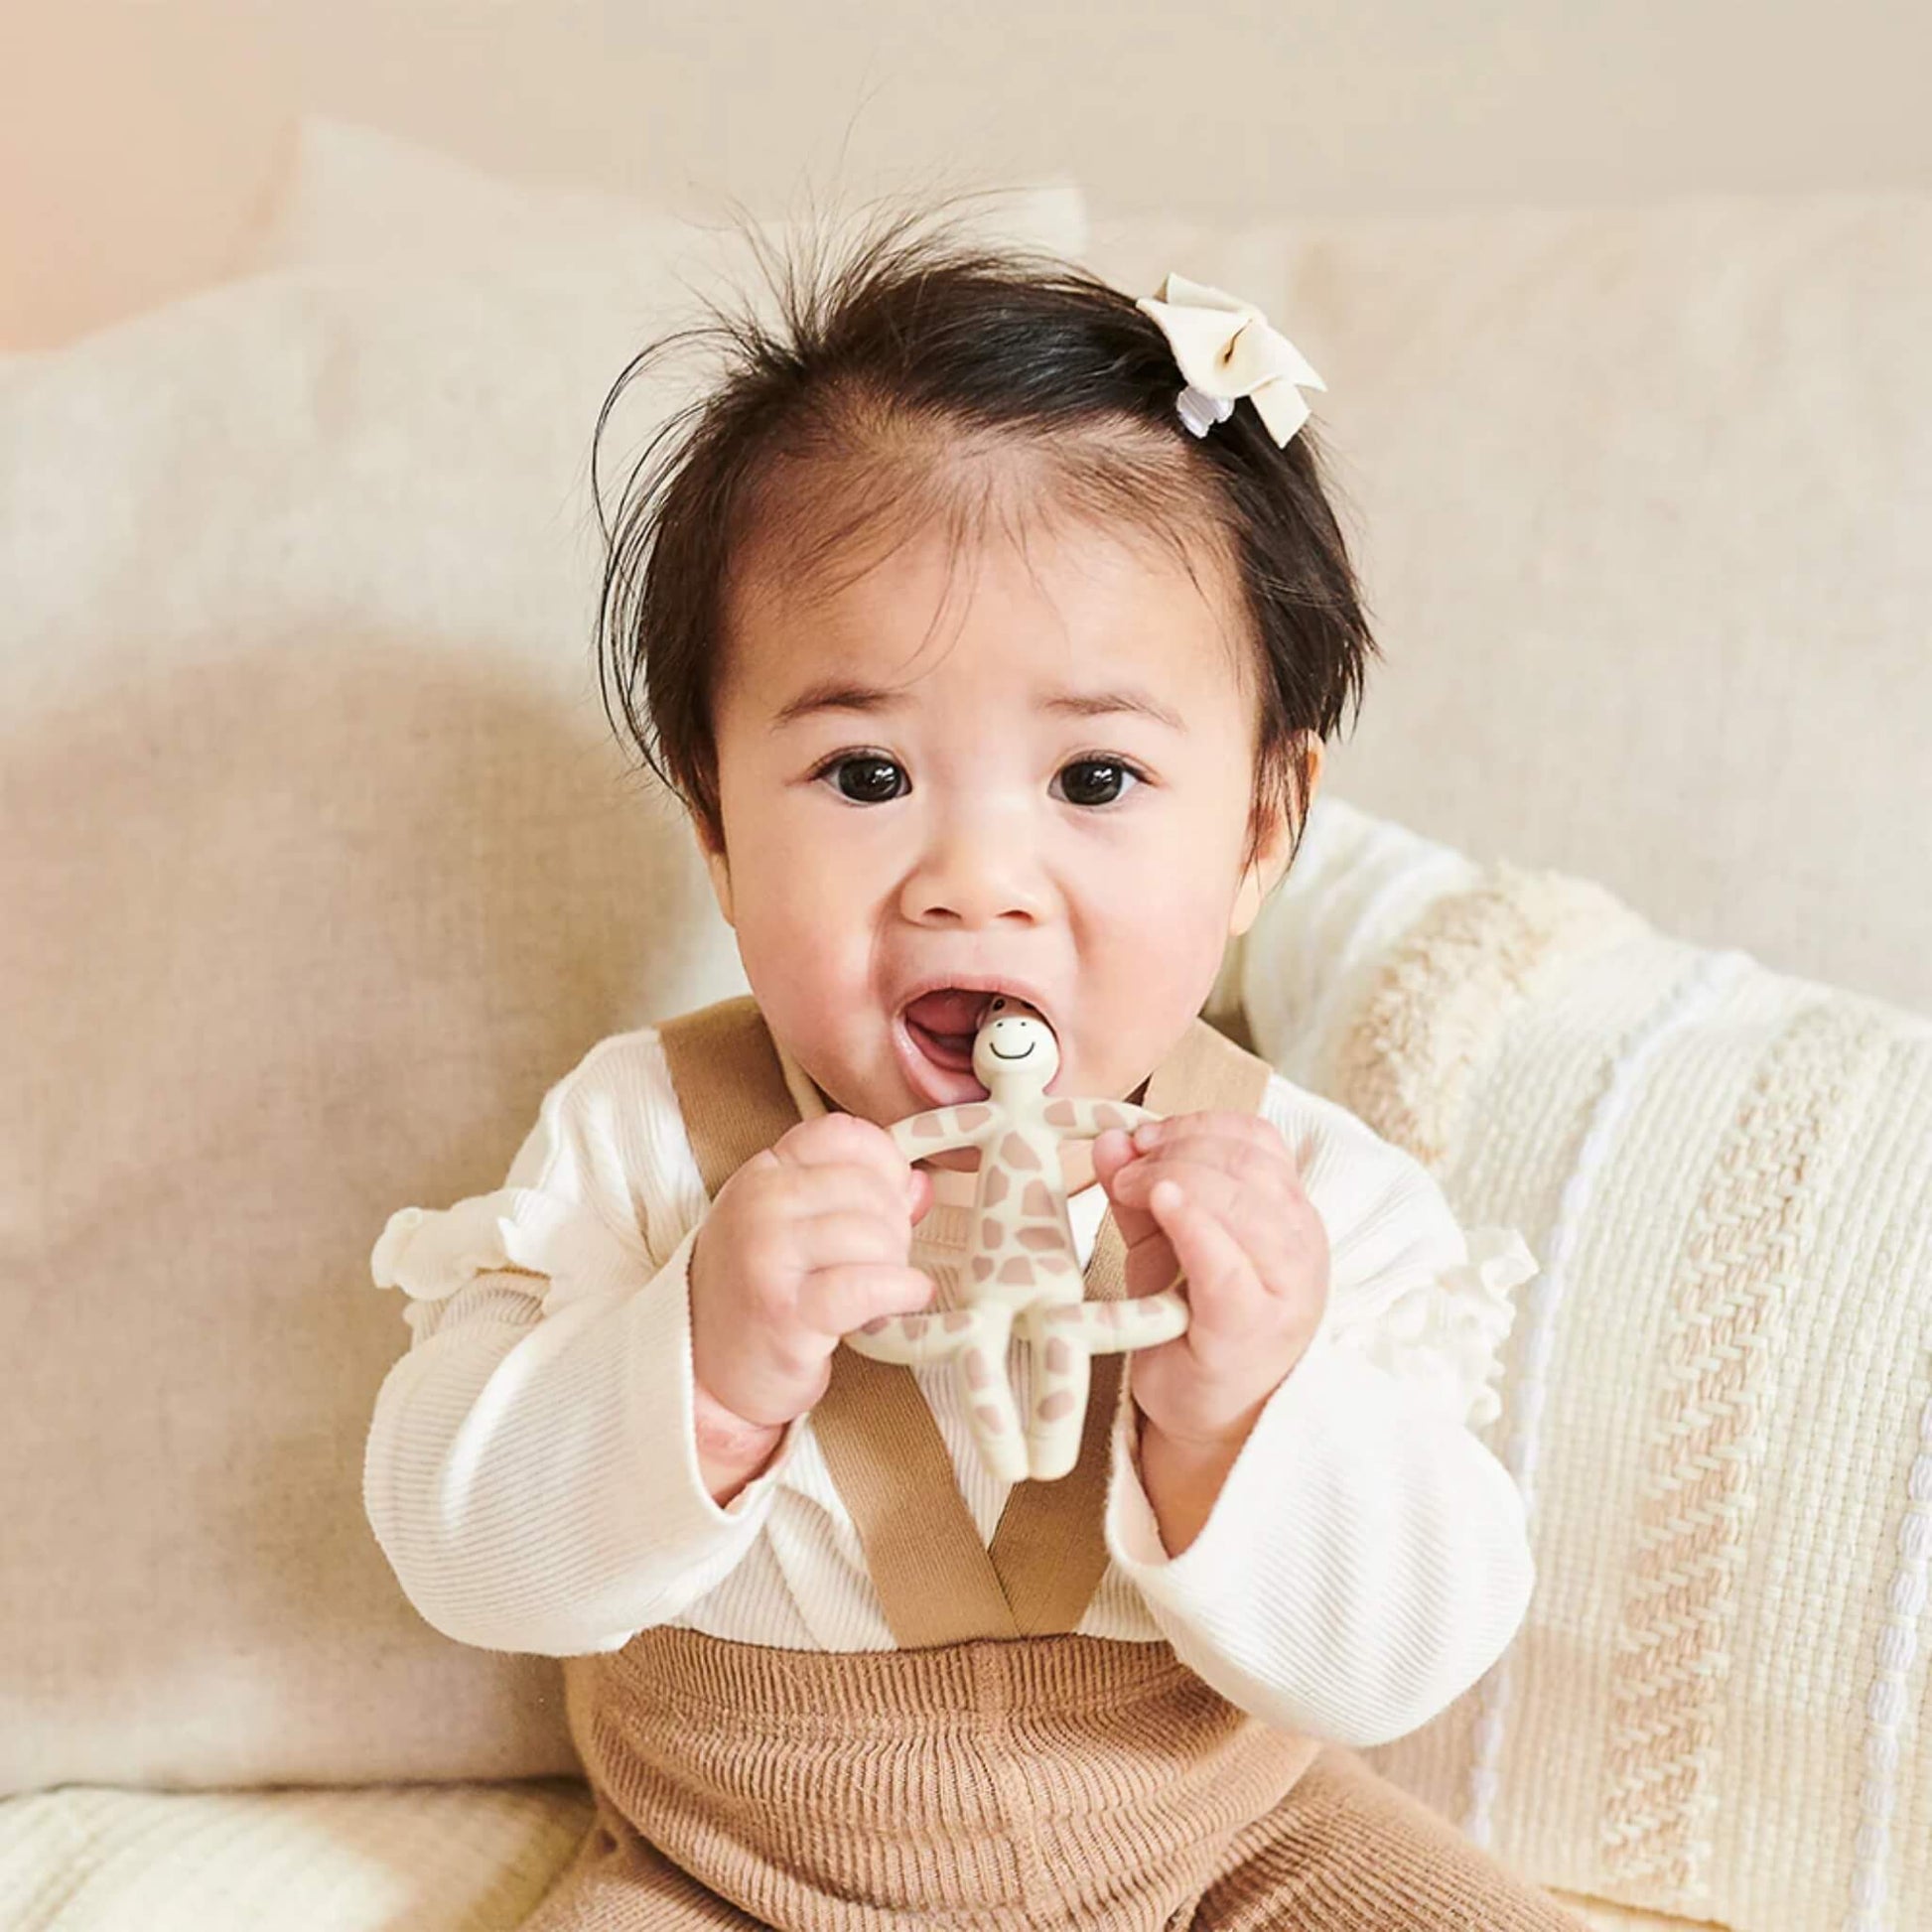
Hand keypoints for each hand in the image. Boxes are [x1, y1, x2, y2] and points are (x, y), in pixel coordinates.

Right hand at [689, 1113, 935, 1462]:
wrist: (706, 1372)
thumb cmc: (757, 1294)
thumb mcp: (794, 1228)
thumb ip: (855, 1199)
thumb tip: (920, 1186)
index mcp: (763, 1173)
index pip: (842, 1134)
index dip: (885, 1162)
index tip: (894, 1196)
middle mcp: (760, 1204)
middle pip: (869, 1188)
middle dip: (895, 1226)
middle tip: (883, 1259)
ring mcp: (768, 1255)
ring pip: (875, 1234)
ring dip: (896, 1265)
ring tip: (879, 1287)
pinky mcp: (786, 1310)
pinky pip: (869, 1285)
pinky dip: (902, 1291)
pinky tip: (907, 1298)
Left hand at [1090, 1111, 1329, 1456]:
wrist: (1207, 1417)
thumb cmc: (1189, 1325)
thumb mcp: (1161, 1244)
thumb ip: (1138, 1192)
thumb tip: (1110, 1137)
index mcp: (1287, 1213)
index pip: (1257, 1138)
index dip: (1195, 1125)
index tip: (1141, 1138)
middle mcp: (1300, 1242)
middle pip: (1246, 1161)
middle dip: (1176, 1149)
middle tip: (1125, 1170)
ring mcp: (1285, 1285)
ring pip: (1242, 1199)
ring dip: (1176, 1177)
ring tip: (1131, 1191)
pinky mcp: (1254, 1326)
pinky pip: (1227, 1262)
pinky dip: (1194, 1224)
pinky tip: (1163, 1206)